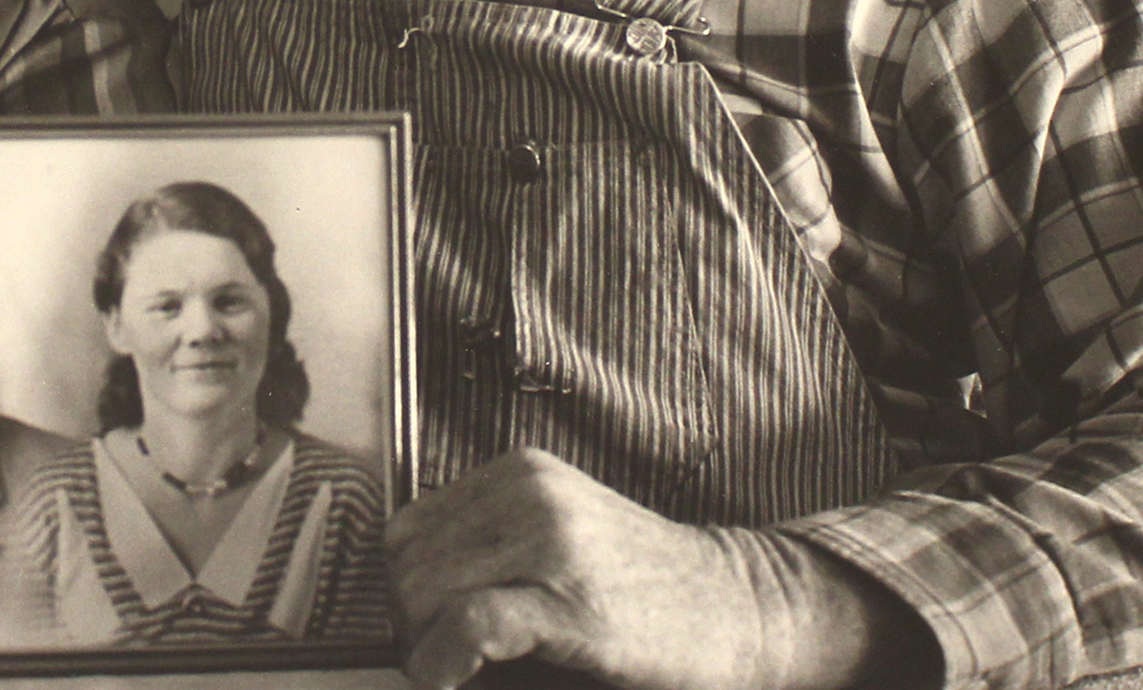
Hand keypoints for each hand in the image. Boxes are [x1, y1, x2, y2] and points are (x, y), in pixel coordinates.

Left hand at [387, 449, 931, 689]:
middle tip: (440, 659)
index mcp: (523, 474)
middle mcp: (532, 493)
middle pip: (408, 562)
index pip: (409, 528)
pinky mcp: (573, 603)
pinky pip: (472, 623)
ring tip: (460, 670)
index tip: (420, 628)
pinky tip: (451, 678)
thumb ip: (492, 546)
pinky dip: (444, 657)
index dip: (402, 588)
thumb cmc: (647, 588)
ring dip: (425, 643)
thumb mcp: (562, 534)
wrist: (740, 608)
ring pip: (426, 591)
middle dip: (409, 621)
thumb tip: (406, 599)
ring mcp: (554, 542)